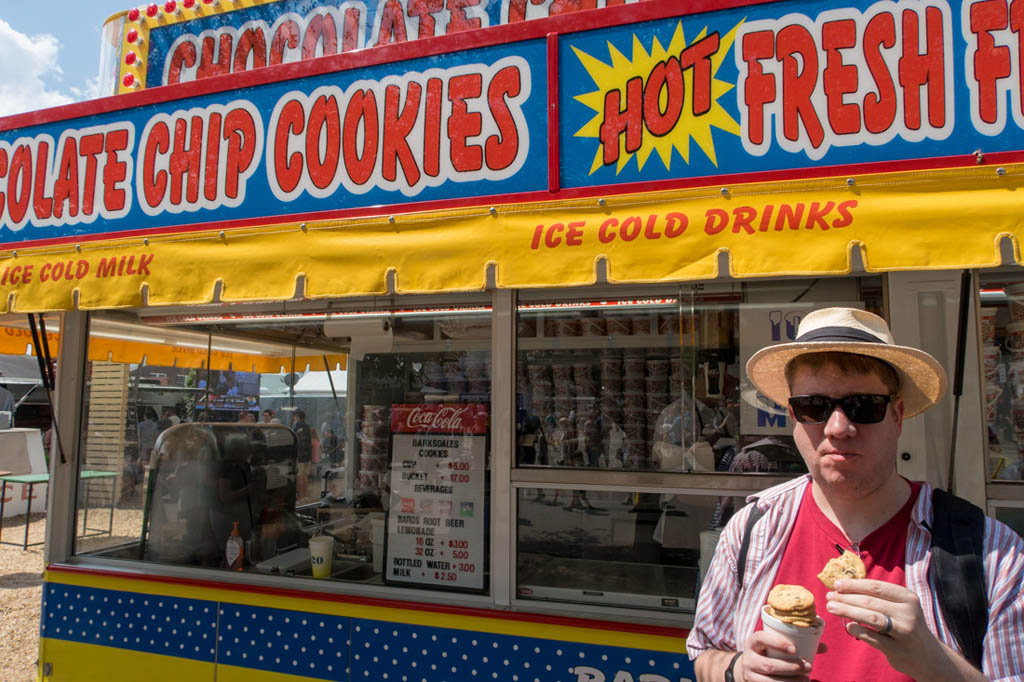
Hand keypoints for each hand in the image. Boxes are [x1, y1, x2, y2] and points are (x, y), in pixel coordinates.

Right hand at [737, 630, 813, 680]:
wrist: (749, 668)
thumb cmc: (768, 652)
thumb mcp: (774, 645)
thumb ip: (796, 643)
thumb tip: (823, 647)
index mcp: (753, 642)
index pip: (760, 639)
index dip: (776, 643)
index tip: (794, 648)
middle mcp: (749, 659)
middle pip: (768, 665)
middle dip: (790, 667)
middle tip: (809, 666)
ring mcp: (750, 675)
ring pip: (770, 681)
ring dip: (790, 681)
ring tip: (806, 679)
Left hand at [825, 579, 942, 677]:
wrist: (928, 657)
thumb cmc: (906, 626)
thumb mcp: (900, 608)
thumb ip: (878, 598)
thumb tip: (844, 588)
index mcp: (907, 597)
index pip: (876, 587)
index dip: (854, 585)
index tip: (837, 584)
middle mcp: (908, 612)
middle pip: (870, 602)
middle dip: (846, 598)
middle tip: (830, 597)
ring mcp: (904, 631)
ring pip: (870, 618)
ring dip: (847, 611)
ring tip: (832, 608)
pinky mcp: (898, 649)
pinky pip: (872, 637)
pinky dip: (857, 630)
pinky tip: (849, 627)